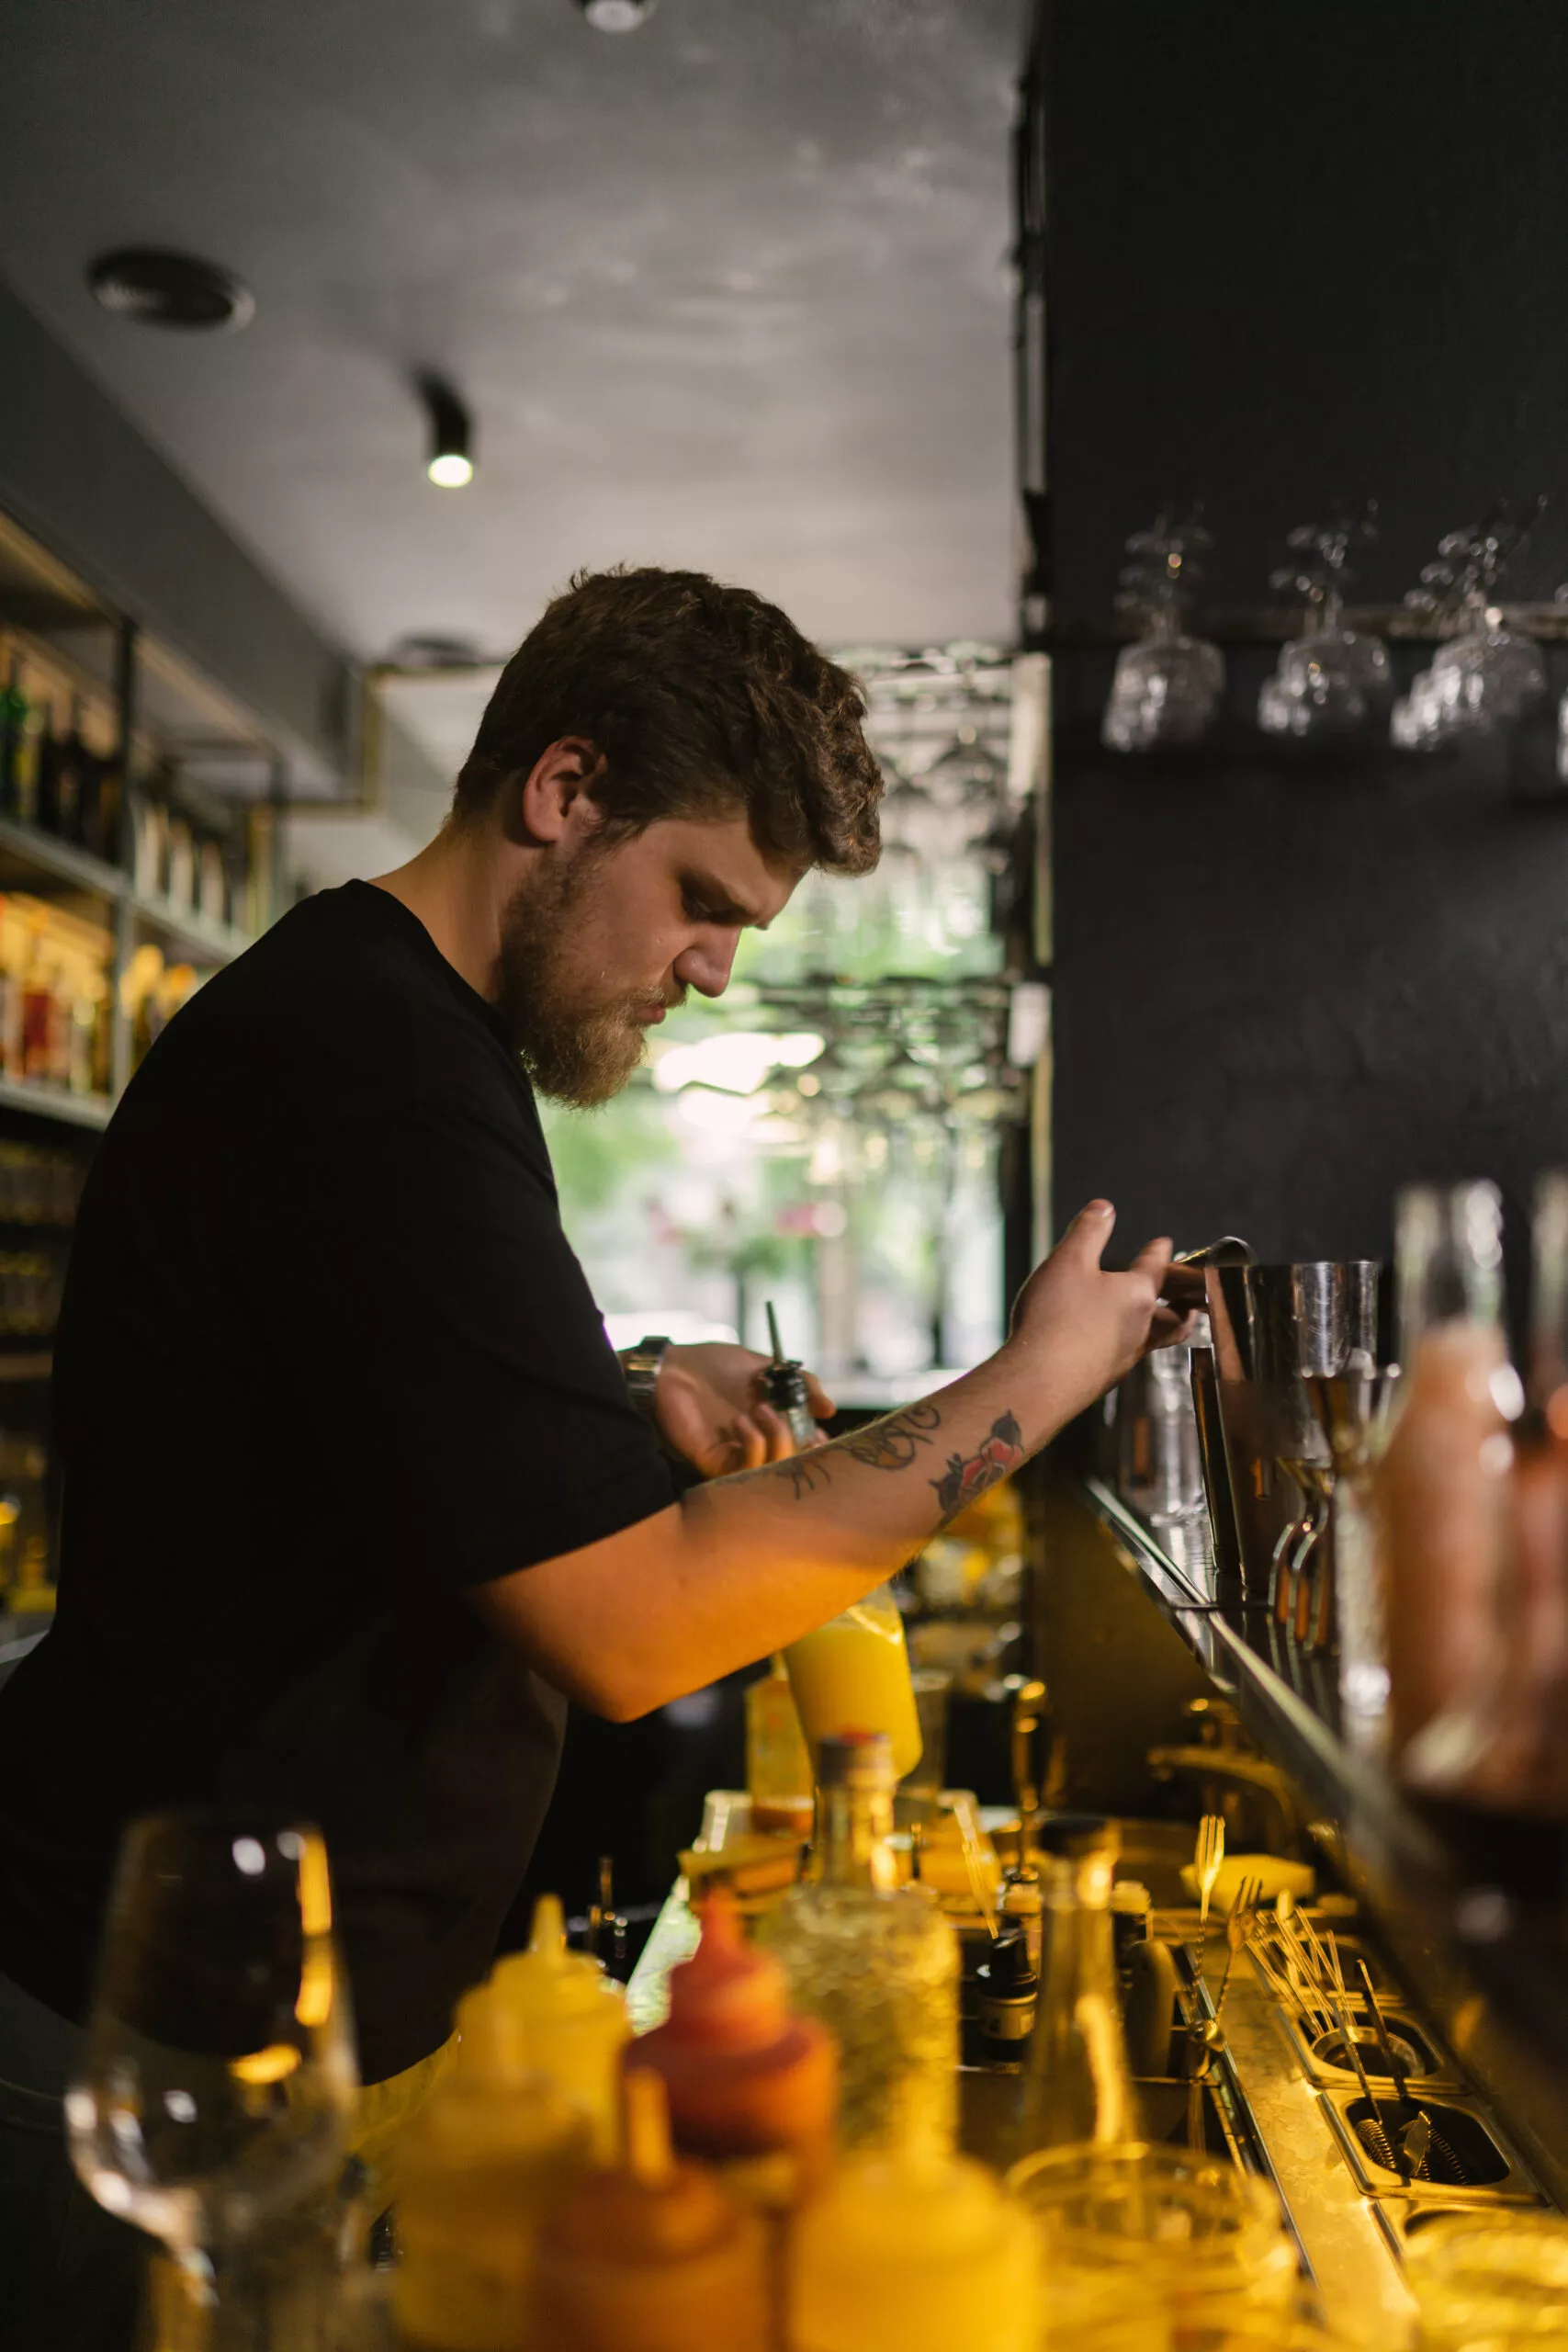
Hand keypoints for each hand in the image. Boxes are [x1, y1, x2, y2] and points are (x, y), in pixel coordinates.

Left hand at [650, 1341, 835, 1478]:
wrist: (672, 1365)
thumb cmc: (713, 1363)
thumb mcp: (766, 1367)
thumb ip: (800, 1384)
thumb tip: (828, 1409)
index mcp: (768, 1424)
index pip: (801, 1448)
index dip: (816, 1445)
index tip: (820, 1431)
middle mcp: (754, 1443)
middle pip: (791, 1465)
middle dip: (803, 1448)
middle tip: (804, 1431)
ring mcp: (735, 1454)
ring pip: (772, 1471)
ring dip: (778, 1439)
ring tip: (762, 1409)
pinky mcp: (714, 1461)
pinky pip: (744, 1469)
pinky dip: (753, 1446)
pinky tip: (742, 1421)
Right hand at [1006, 1200, 1187, 1416]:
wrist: (1040, 1380)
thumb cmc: (1056, 1318)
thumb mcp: (1068, 1261)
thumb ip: (1088, 1232)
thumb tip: (1104, 1208)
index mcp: (1138, 1296)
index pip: (1157, 1268)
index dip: (1160, 1252)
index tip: (1165, 1244)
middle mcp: (1141, 1329)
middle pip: (1175, 1316)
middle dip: (1183, 1303)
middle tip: (1189, 1298)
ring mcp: (1125, 1358)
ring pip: (1156, 1341)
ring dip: (1162, 1328)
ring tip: (1160, 1323)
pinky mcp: (1105, 1379)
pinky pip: (1129, 1359)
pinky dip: (1131, 1346)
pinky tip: (1114, 1347)